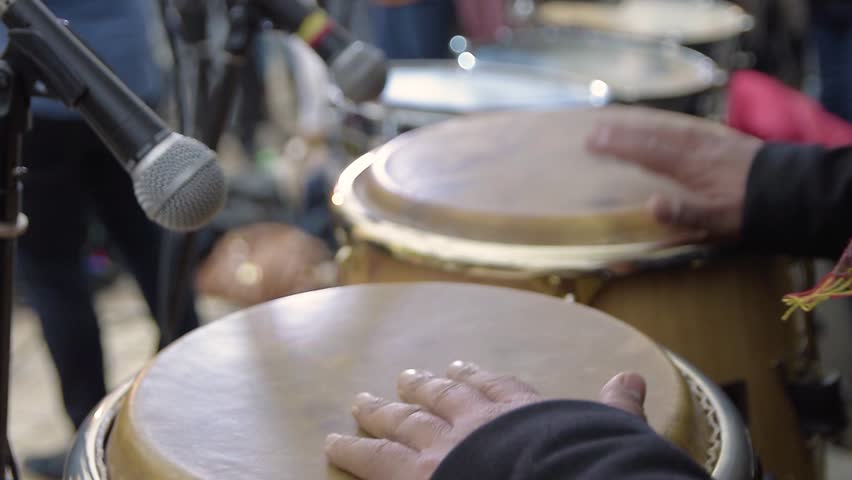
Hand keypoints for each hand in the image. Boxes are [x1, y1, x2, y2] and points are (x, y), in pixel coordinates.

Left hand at [325, 361, 646, 479]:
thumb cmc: (587, 464)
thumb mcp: (612, 433)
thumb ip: (615, 407)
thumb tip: (632, 378)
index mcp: (522, 413)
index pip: (494, 388)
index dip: (475, 377)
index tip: (461, 366)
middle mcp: (477, 421)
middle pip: (442, 396)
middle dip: (423, 385)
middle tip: (405, 375)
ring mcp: (443, 446)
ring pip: (403, 419)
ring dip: (382, 410)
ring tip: (363, 400)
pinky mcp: (415, 474)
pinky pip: (374, 458)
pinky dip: (351, 449)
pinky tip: (331, 443)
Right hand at [586, 106, 762, 238]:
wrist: (792, 190)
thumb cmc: (751, 209)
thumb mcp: (719, 220)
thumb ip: (684, 213)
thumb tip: (650, 205)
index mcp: (690, 166)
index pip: (646, 152)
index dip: (618, 146)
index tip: (592, 141)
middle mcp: (696, 148)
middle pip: (653, 136)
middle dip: (622, 133)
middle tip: (594, 130)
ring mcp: (710, 141)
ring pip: (669, 128)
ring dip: (641, 125)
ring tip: (618, 122)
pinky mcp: (722, 141)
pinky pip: (686, 127)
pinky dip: (667, 125)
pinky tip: (661, 126)